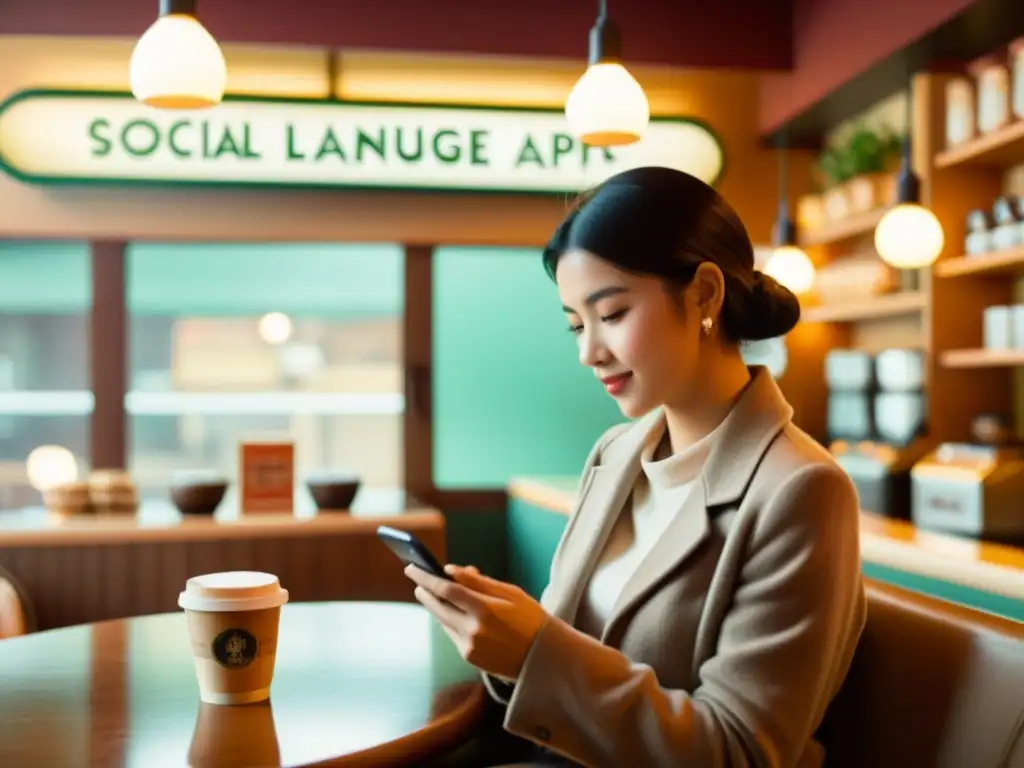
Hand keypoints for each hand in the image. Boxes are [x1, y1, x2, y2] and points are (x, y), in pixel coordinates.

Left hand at [405, 563, 548, 680]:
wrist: (546, 656)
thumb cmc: (530, 617)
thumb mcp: (509, 592)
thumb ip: (478, 582)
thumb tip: (450, 570)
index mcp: (486, 610)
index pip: (446, 589)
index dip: (426, 577)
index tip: (413, 567)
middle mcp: (474, 630)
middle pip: (438, 606)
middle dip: (425, 591)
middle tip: (416, 579)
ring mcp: (470, 647)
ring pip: (443, 621)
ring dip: (435, 606)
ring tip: (431, 593)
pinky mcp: (470, 658)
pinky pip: (452, 634)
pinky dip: (448, 621)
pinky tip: (448, 612)